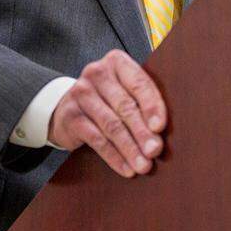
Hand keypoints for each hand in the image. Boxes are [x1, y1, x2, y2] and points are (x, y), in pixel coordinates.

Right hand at [47, 49, 166, 177]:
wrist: (68, 107)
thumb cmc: (107, 98)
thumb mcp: (125, 90)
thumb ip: (143, 100)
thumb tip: (163, 131)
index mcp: (117, 62)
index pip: (138, 83)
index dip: (151, 106)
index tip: (160, 127)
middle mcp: (96, 73)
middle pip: (125, 106)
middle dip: (142, 132)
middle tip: (154, 151)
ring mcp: (81, 94)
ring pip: (111, 125)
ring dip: (130, 148)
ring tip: (143, 165)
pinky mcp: (71, 116)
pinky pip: (97, 139)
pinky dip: (114, 157)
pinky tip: (126, 168)